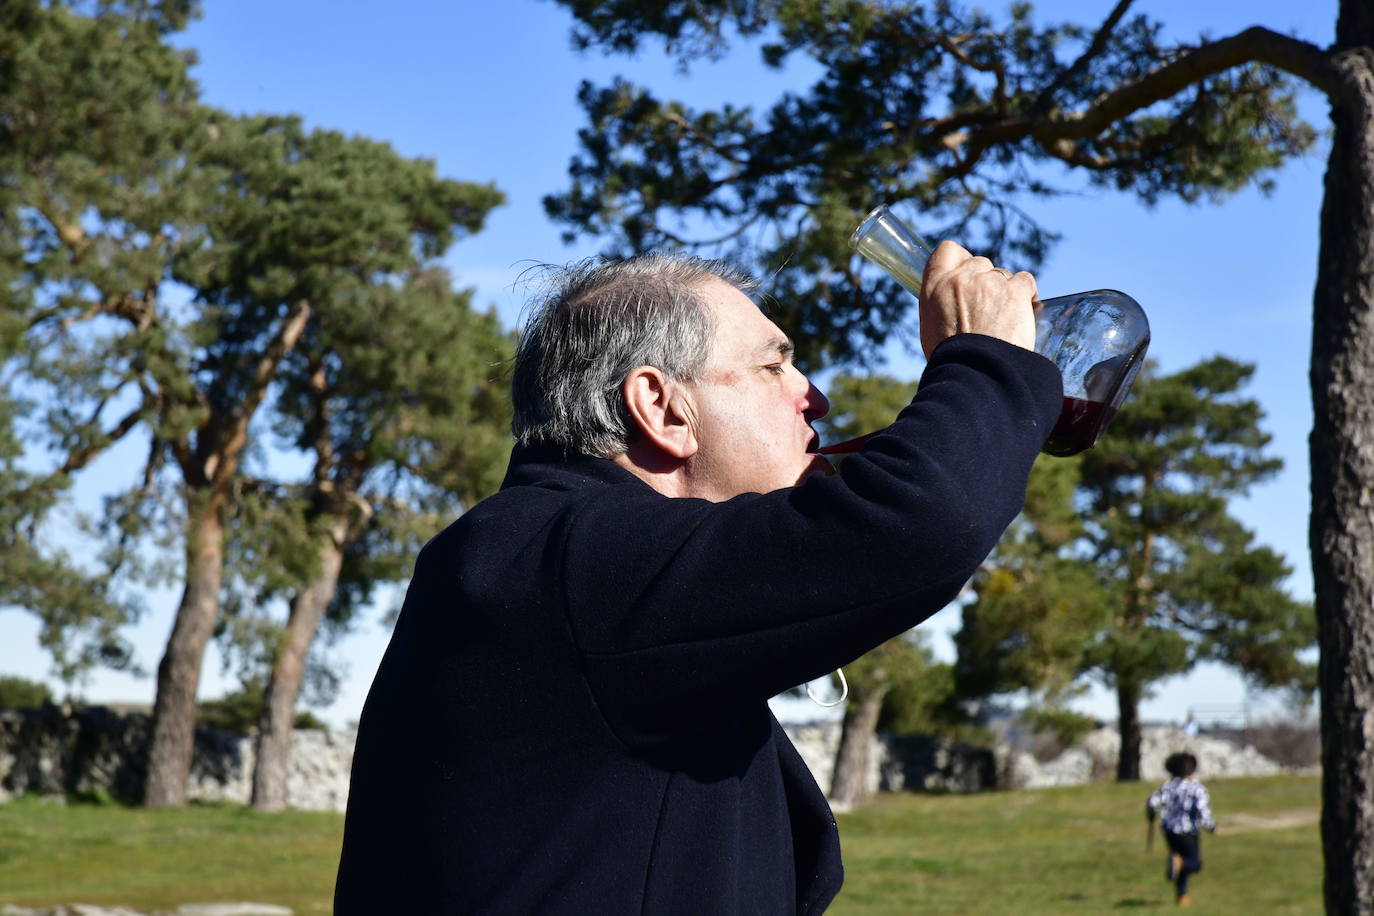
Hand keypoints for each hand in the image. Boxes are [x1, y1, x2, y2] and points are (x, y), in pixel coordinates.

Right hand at [918, 240, 1037, 356]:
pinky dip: (1026, 295)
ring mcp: (989, 282)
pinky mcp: (1014, 291)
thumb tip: (954, 302)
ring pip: (1003, 274)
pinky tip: (1023, 313)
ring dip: (1005, 292)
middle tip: (987, 308)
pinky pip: (1025, 281)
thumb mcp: (932, 328)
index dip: (961, 259)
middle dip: (985, 281)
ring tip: (1004, 320)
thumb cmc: (952, 360)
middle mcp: (961, 278)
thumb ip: (942, 304)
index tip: (967, 274)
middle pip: (980, 263)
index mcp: (935, 286)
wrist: (976, 372)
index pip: (948, 250)